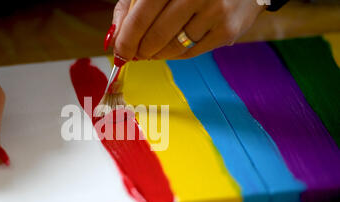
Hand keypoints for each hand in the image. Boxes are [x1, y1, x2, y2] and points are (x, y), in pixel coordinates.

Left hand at [109, 0, 265, 59]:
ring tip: (152, 49)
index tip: (120, 51)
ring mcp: (215, 10)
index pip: (141, 15)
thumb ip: (130, 7)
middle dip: (140, 50)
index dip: (127, 38)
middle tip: (134, 53)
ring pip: (173, 47)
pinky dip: (175, 55)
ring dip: (156, 53)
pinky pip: (190, 53)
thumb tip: (115, 37)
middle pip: (156, 35)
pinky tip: (170, 48)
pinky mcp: (227, 29)